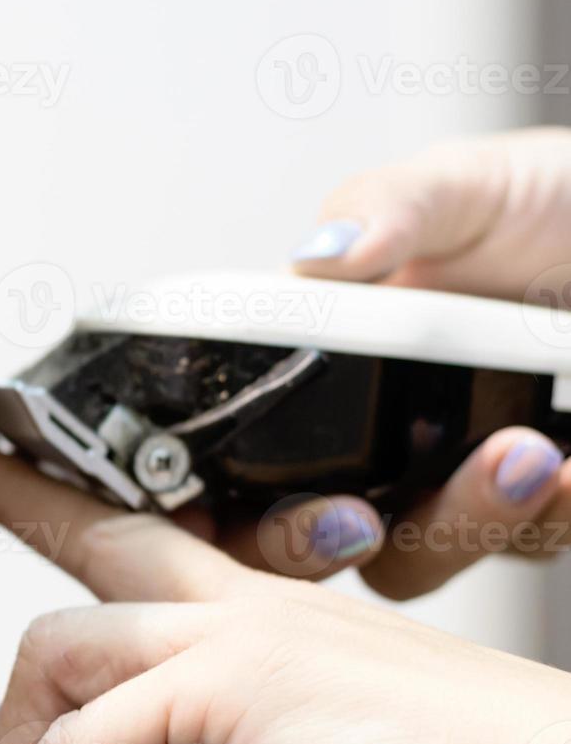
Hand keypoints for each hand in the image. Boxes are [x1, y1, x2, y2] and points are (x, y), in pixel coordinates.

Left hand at [0, 432, 570, 743]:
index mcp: (268, 619)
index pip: (140, 537)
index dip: (51, 490)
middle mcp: (252, 607)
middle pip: (95, 551)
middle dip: (13, 516)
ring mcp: (248, 634)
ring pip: (66, 642)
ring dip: (19, 735)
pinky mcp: (249, 683)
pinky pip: (99, 737)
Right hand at [241, 127, 570, 597]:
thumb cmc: (541, 201)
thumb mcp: (459, 186)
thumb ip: (389, 206)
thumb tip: (319, 253)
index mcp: (317, 360)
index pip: (229, 452)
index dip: (207, 501)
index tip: (220, 508)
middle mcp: (368, 431)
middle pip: (300, 533)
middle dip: (312, 542)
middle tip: (358, 517)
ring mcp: (446, 473)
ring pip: (412, 557)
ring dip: (457, 525)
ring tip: (522, 458)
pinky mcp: (535, 500)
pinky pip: (526, 542)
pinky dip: (547, 517)